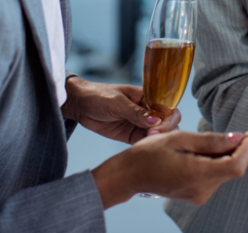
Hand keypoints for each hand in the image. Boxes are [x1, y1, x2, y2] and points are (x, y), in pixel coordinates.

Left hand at [62, 76, 179, 143]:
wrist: (79, 105)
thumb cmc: (98, 96)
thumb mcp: (117, 102)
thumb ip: (136, 113)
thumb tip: (156, 121)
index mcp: (148, 97)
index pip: (168, 109)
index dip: (168, 119)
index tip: (157, 128)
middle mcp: (147, 111)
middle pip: (167, 124)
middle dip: (164, 132)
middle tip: (150, 137)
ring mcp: (140, 124)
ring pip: (157, 135)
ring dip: (155, 141)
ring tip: (144, 144)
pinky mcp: (131, 135)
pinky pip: (144, 143)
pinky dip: (145, 147)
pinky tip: (141, 150)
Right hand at [92, 130, 247, 207]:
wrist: (130, 175)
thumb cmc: (150, 153)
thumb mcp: (181, 138)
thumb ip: (211, 140)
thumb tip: (238, 137)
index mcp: (197, 174)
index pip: (237, 165)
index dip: (247, 149)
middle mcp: (202, 190)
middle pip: (233, 169)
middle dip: (237, 150)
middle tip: (231, 132)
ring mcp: (200, 195)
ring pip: (225, 172)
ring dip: (225, 156)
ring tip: (207, 142)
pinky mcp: (197, 195)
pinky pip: (215, 177)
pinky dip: (216, 163)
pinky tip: (202, 153)